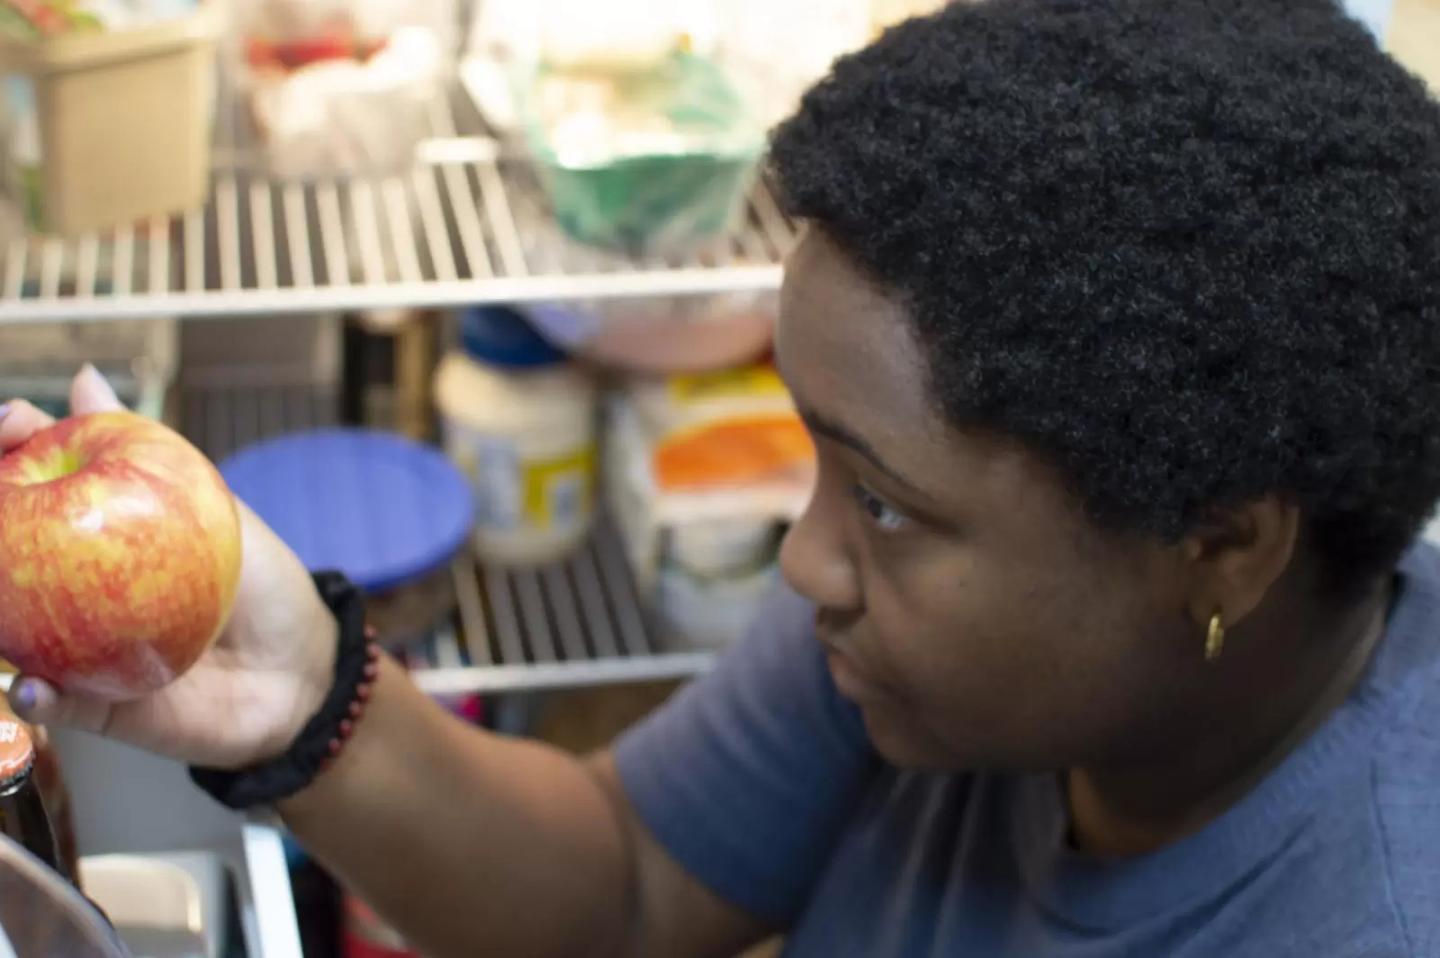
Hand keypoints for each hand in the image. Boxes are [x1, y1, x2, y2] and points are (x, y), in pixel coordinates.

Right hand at [1, 367, 337, 768]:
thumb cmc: (265, 588)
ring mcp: (78, 650)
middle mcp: (73, 591)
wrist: (303, 675)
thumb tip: (82, 379)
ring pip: (9, 633)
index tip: (9, 421)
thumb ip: (150, 452)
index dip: (11, 449)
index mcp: (97, 537)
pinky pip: (50, 703)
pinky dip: (34, 696)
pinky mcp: (95, 705)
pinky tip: (27, 685)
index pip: (35, 485)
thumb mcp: (216, 510)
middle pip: (6, 554)